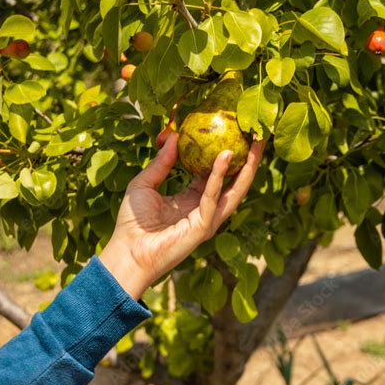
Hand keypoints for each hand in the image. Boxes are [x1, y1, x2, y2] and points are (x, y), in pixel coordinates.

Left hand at [99, 131, 263, 299]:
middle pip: (233, 182)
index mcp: (192, 200)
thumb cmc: (132, 223)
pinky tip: (224, 156)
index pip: (215, 174)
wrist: (127, 252)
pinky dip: (219, 177)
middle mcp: (204, 210)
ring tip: (255, 143)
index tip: (233, 132)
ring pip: (234, 190)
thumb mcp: (144, 184)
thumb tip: (174, 135)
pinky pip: (213, 198)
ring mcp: (207, 220)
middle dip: (248, 158)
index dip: (225, 153)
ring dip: (247, 166)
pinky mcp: (203, 228)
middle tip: (257, 133)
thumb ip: (161, 162)